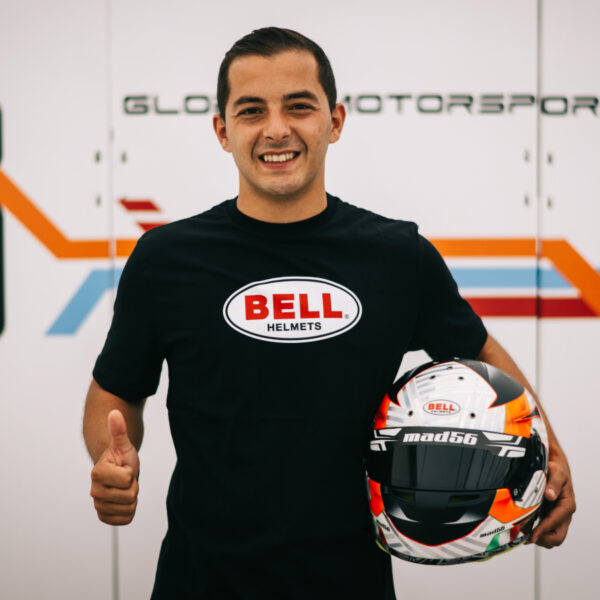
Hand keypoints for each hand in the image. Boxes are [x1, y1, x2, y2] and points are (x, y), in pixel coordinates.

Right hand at [90, 409, 139, 524]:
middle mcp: (94, 492)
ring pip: (129, 508)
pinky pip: (125, 519)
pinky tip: (124, 501)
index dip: (131, 472)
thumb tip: (115, 412)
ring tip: (125, 488)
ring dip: (132, 498)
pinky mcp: (104, 517)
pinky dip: (129, 511)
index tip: (124, 467)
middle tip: (127, 479)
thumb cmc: (121, 457)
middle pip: (129, 495)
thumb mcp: (123, 444)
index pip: (127, 479)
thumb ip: (119, 430)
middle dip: (133, 486)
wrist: (118, 472)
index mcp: (97, 473)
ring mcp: (98, 505)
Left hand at [530, 452, 575, 547]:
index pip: (555, 523)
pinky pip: (546, 529)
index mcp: (567, 504)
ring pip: (552, 536)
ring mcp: (557, 515)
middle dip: (543, 539)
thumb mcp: (556, 472)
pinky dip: (537, 533)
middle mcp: (563, 513)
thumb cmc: (557, 468)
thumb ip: (554, 483)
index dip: (543, 530)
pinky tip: (524, 529)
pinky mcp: (550, 514)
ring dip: (540, 538)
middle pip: (558, 536)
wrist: (555, 465)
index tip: (531, 536)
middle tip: (526, 538)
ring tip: (523, 535)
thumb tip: (550, 495)